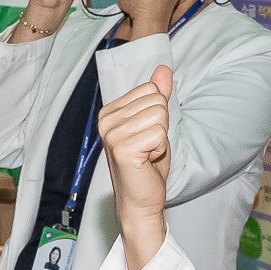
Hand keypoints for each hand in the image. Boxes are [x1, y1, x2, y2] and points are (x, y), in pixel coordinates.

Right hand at [98, 63, 173, 269]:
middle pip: (157, 101)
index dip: (159, 114)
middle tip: (149, 148)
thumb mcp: (154, 124)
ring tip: (148, 154)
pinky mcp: (122, 148)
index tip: (147, 136)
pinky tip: (147, 161)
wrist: (141, 200)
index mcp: (110, 111)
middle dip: (162, 126)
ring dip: (162, 138)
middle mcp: (106, 120)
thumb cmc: (147, 165)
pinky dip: (161, 149)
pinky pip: (160, 133)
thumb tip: (164, 69)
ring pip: (160, 115)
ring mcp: (112, 134)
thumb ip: (157, 96)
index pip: (151, 89)